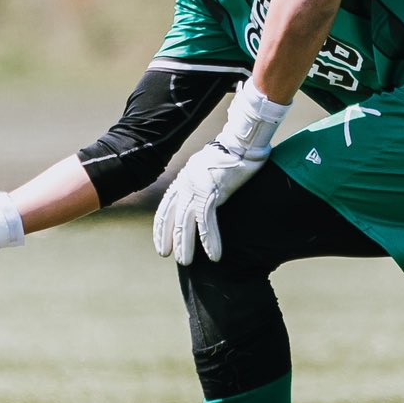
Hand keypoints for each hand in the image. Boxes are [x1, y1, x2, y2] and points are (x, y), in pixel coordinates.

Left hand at [153, 82, 289, 263]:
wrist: (243, 140)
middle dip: (168, 238)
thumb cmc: (232, 153)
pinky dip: (210, 240)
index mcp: (184, 178)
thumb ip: (202, 181)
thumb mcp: (208, 167)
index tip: (160, 242)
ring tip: (185, 262)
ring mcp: (198, 188)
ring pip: (186, 223)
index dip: (161, 226)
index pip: (166, 206)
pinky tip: (214, 255)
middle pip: (172, 217)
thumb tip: (204, 193)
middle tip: (166, 256)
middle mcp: (186, 184)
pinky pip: (208, 222)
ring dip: (186, 245)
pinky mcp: (213, 191)